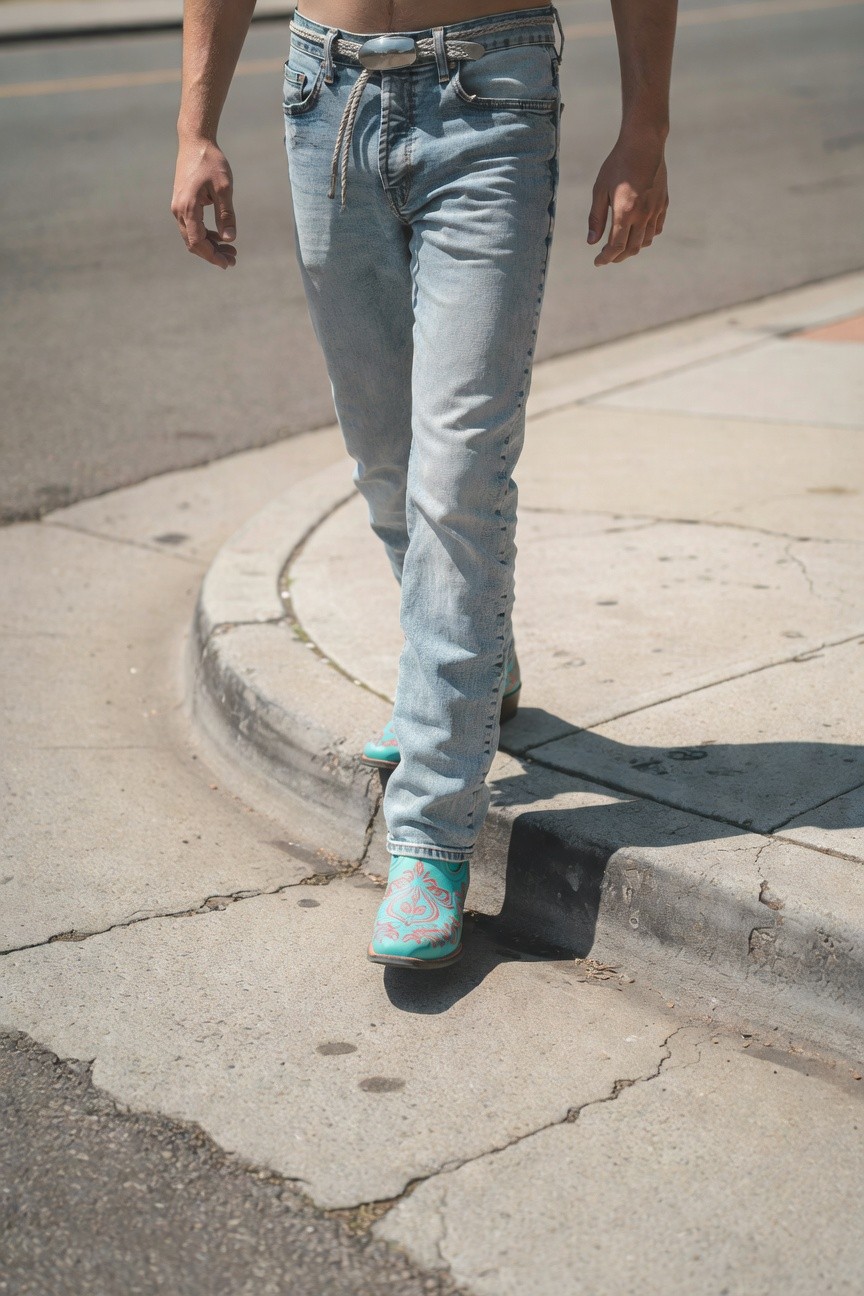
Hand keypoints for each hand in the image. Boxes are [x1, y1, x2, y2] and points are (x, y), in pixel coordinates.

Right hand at [171, 137, 236, 268]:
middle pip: (193, 243)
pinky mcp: (182, 203)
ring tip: (230, 250)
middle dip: (212, 254)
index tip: (227, 264)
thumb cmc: (211, 162)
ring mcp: (178, 207)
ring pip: (192, 236)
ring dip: (209, 245)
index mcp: (188, 208)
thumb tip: (230, 240)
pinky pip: (191, 226)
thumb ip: (227, 215)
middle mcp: (179, 210)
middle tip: (233, 259)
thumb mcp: (224, 188)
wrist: (195, 141)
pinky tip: (220, 236)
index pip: (197, 242)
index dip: (212, 256)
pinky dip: (205, 234)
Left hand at [587, 129, 668, 265]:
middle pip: (631, 248)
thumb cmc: (617, 164)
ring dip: (632, 248)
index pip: (616, 246)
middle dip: (618, 257)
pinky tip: (638, 233)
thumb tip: (591, 242)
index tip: (598, 262)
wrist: (644, 143)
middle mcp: (642, 215)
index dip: (606, 258)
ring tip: (622, 247)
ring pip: (646, 241)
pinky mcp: (663, 203)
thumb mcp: (600, 190)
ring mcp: (655, 210)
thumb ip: (596, 218)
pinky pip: (656, 228)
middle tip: (607, 257)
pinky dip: (647, 236)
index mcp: (625, 212)